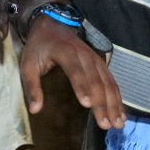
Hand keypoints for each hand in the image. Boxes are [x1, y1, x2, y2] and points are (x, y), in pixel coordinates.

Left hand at [20, 16, 124, 130]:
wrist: (53, 24)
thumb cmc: (39, 47)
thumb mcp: (28, 64)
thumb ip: (32, 86)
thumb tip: (35, 110)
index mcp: (66, 53)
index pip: (76, 71)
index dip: (82, 87)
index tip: (87, 104)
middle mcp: (85, 56)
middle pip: (96, 81)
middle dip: (102, 104)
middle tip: (106, 124)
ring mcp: (96, 60)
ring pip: (108, 83)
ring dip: (114, 104)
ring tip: (118, 124)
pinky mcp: (101, 64)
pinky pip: (112, 82)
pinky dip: (118, 98)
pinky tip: (121, 114)